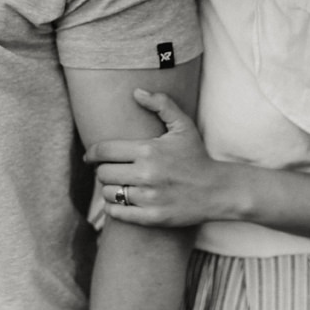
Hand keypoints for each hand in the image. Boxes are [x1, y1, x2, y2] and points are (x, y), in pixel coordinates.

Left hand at [84, 88, 229, 226]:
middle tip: (112, 170)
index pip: (103, 151)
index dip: (91, 153)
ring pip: (109, 193)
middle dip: (104, 170)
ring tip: (119, 185)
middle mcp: (146, 174)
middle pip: (103, 173)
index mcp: (148, 150)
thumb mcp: (183, 126)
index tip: (89, 156)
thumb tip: (136, 92)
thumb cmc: (197, 156)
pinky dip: (113, 208)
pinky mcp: (153, 217)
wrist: (220, 190)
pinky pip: (117, 213)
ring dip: (109, 189)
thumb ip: (161, 104)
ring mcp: (149, 197)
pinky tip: (121, 202)